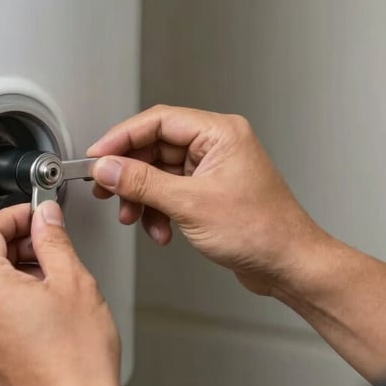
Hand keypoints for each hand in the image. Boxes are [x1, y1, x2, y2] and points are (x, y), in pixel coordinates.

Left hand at [0, 201, 122, 385]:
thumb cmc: (77, 360)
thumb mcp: (74, 282)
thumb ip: (53, 241)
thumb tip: (45, 219)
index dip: (12, 217)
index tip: (33, 218)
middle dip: (4, 244)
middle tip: (39, 247)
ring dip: (1, 275)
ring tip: (42, 284)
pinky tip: (33, 314)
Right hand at [87, 105, 326, 294]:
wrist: (288, 265)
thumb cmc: (262, 231)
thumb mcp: (190, 204)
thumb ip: (142, 183)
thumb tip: (108, 168)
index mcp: (220, 133)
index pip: (158, 121)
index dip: (122, 138)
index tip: (97, 157)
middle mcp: (216, 146)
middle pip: (155, 147)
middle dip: (130, 174)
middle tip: (107, 190)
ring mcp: (212, 169)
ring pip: (159, 172)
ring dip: (143, 197)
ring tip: (134, 218)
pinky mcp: (208, 191)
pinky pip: (170, 191)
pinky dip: (158, 210)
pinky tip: (160, 230)